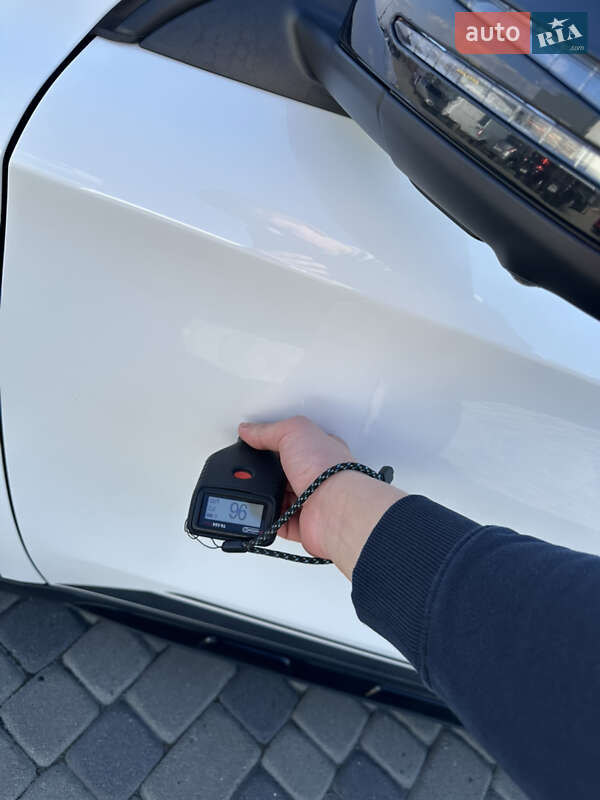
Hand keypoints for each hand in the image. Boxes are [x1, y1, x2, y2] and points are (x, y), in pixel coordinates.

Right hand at [239, 416, 403, 576]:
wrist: (335, 509)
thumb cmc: (326, 469)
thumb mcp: (294, 432)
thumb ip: (268, 430)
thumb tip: (249, 429)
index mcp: (319, 450)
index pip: (294, 443)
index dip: (275, 442)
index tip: (255, 443)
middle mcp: (318, 476)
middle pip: (285, 472)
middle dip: (267, 473)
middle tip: (251, 471)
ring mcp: (311, 501)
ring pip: (281, 498)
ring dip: (267, 496)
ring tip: (256, 491)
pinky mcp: (304, 524)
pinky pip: (280, 523)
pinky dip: (269, 520)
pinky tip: (264, 512)